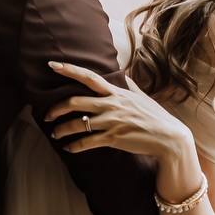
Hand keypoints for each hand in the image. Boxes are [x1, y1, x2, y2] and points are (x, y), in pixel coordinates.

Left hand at [46, 61, 201, 200]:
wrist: (168, 137)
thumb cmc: (155, 116)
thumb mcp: (141, 96)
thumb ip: (128, 85)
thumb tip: (122, 75)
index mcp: (116, 93)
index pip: (89, 77)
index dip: (69, 70)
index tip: (52, 65)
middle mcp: (111, 105)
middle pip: (75, 102)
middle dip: (56, 108)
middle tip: (47, 115)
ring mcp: (111, 122)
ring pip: (77, 124)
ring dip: (61, 130)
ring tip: (55, 134)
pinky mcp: (113, 139)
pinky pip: (86, 143)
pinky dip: (74, 146)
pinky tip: (68, 148)